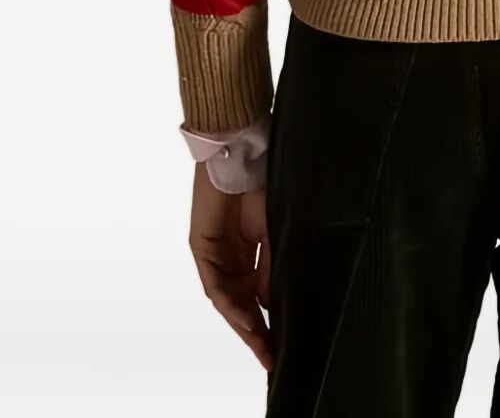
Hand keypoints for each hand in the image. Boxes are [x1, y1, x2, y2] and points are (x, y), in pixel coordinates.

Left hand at [188, 160, 271, 369]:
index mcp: (251, 255)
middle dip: (256, 334)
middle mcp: (231, 260)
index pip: (259, 297)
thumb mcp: (274, 231)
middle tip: (271, 358)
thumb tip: (274, 304)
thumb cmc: (260, 184)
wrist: (239, 155)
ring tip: (262, 345)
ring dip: (244, 325)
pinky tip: (247, 319)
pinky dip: (232, 305)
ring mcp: (215, 257)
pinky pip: (216, 286)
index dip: (271, 322)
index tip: (283, 346)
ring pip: (228, 302)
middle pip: (242, 305)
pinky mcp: (201, 251)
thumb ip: (272, 266)